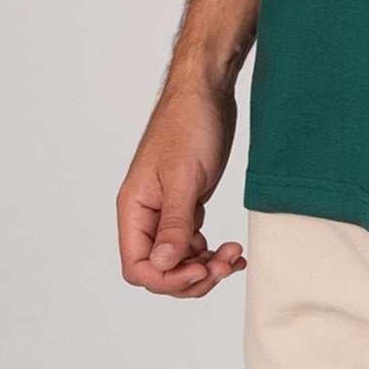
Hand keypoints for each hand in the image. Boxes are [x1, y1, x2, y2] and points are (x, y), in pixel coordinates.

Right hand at [117, 83, 246, 297]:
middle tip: (223, 266)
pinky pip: (194, 241)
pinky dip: (212, 251)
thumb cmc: (189, 123)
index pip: (137, 266)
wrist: (208, 90)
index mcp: (134, 208)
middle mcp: (147, 214)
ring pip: (180, 259)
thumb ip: (174, 223)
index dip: (168, 278)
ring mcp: (168, 210)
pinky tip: (233, 251)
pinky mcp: (188, 203)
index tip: (200, 269)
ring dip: (206, 265)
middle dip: (192, 276)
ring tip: (234, 256)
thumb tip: (164, 265)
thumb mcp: (184, 176)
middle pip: (160, 269)